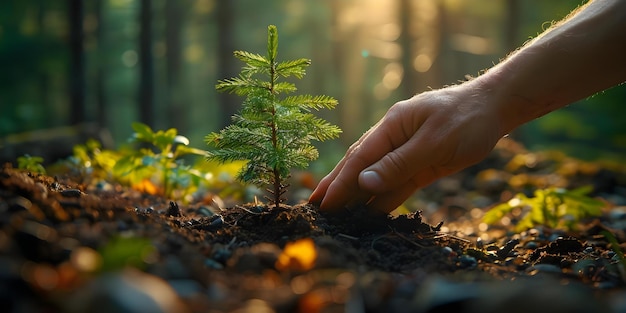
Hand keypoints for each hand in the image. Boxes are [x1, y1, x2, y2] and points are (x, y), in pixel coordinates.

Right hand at [309, 81, 505, 212]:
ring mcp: (405, 151)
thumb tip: (364, 183)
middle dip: (337, 187)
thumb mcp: (434, 142)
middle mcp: (393, 138)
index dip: (340, 182)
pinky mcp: (420, 165)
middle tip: (314, 208)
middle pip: (360, 166)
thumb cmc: (466, 119)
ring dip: (357, 196)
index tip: (323, 203)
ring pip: (376, 178)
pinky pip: (397, 184)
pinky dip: (382, 199)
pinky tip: (369, 213)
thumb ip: (399, 163)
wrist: (495, 108)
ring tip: (336, 215)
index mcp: (391, 126)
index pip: (359, 159)